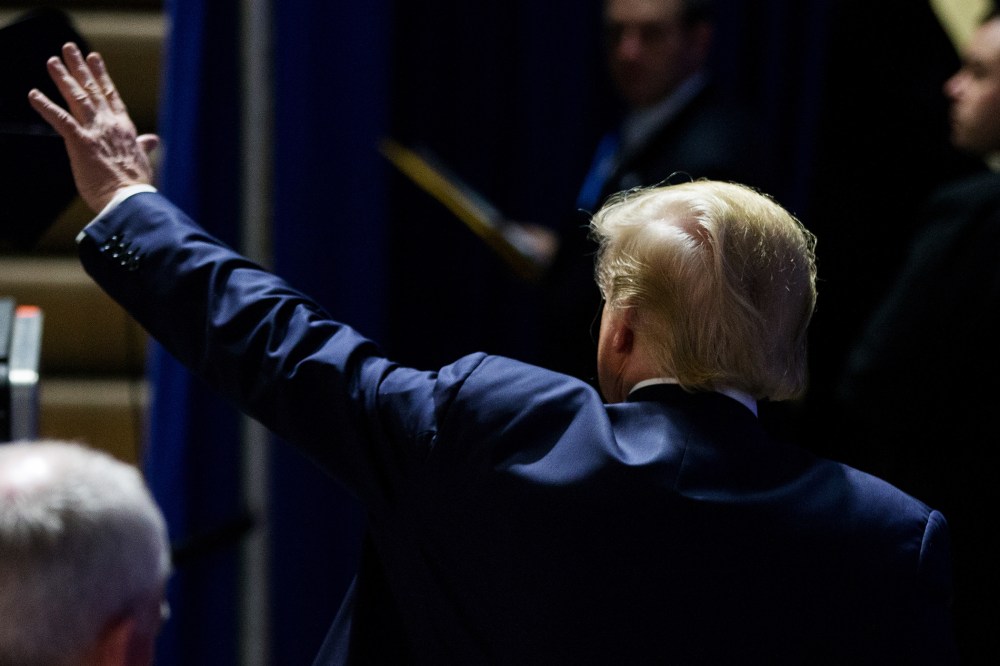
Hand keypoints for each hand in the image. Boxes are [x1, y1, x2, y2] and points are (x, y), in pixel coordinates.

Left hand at [27, 42, 156, 211]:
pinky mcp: (80, 142)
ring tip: (52, 61)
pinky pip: (60, 120)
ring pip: (77, 98)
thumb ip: (142, 146)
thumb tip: (153, 139)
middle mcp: (110, 124)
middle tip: (69, 48)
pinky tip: (33, 94)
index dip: (101, 76)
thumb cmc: (135, 187)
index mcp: (125, 129)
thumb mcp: (141, 161)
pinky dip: (46, 106)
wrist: (130, 200)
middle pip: (92, 90)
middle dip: (80, 68)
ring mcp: (95, 131)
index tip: (94, 58)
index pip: (111, 96)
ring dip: (63, 78)